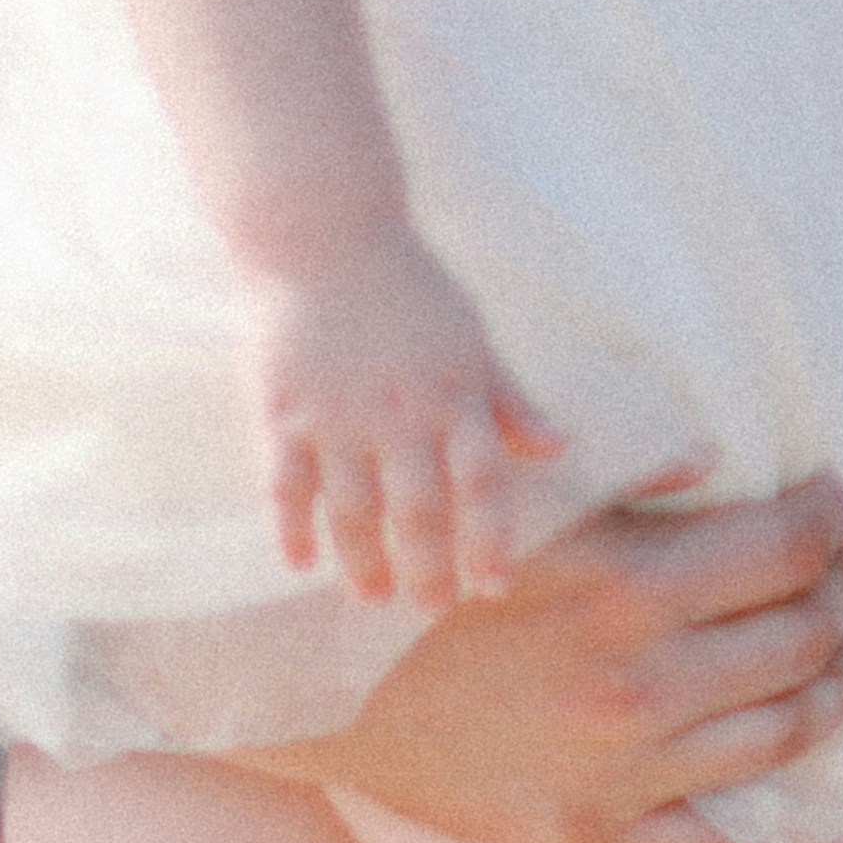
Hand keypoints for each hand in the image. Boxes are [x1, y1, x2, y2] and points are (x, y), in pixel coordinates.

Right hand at [258, 236, 557, 609]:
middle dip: (429, 569)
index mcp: (453, 396)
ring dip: (364, 561)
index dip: (490, 540)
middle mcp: (400, 414)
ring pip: (354, 509)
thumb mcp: (472, 337)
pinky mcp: (283, 410)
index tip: (494, 587)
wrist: (322, 234)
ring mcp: (338, 416)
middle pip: (420, 510)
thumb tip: (559, 449)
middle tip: (431, 609)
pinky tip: (300, 564)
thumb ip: (511, 400)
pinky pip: (286, 483)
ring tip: (372, 598)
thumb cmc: (407, 286)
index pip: (482, 484)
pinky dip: (292, 527)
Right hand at [260, 466, 842, 842]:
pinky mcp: (593, 840)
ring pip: (784, 735)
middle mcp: (640, 685)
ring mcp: (622, 774)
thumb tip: (729, 466)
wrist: (310, 684)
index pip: (790, 546)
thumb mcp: (520, 507)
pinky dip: (790, 830)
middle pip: (801, 635)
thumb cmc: (419, 575)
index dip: (831, 519)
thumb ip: (629, 480)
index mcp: (628, 586)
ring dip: (840, 691)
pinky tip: (827, 803)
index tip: (836, 505)